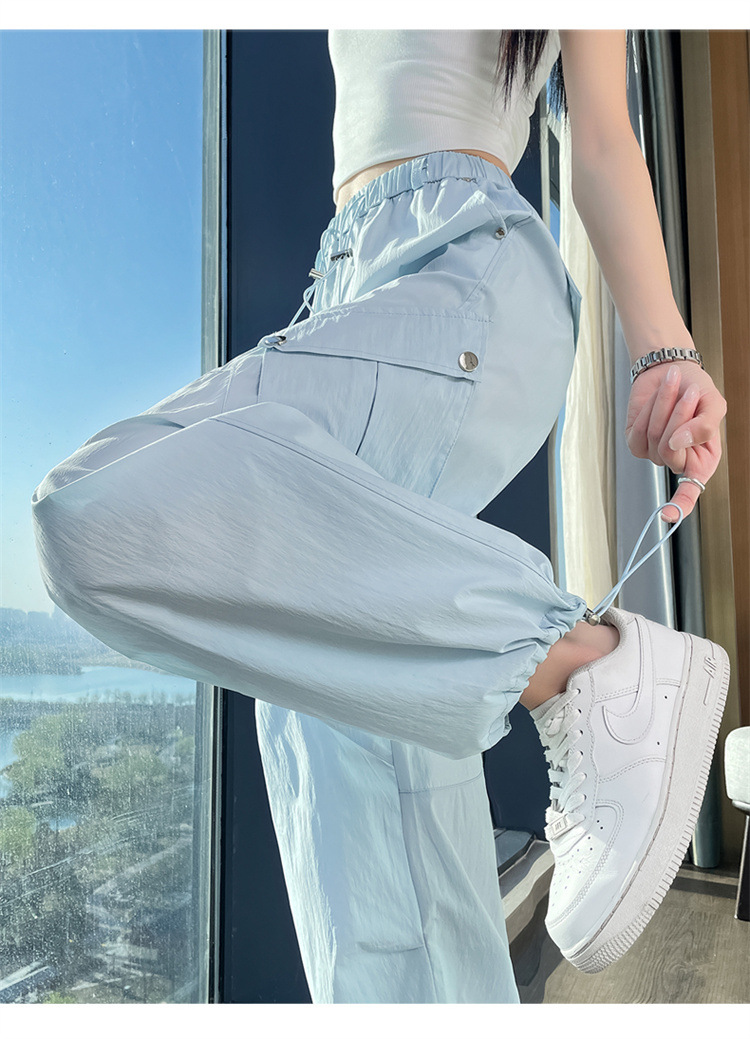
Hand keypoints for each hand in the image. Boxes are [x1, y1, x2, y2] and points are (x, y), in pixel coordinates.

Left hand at [624, 360, 726, 522]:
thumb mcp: (713, 405)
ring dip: (664, 407)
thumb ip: (704, 426)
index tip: (669, 516)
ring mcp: (654, 452)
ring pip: (652, 438)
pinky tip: (658, 397)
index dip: (680, 505)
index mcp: (701, 460)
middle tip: (688, 393)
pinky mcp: (635, 441)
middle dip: (677, 417)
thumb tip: (678, 443)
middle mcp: (677, 461)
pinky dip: (649, 409)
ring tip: (675, 385)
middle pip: (669, 452)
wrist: (672, 370)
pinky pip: (638, 431)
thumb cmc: (696, 389)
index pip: (690, 490)